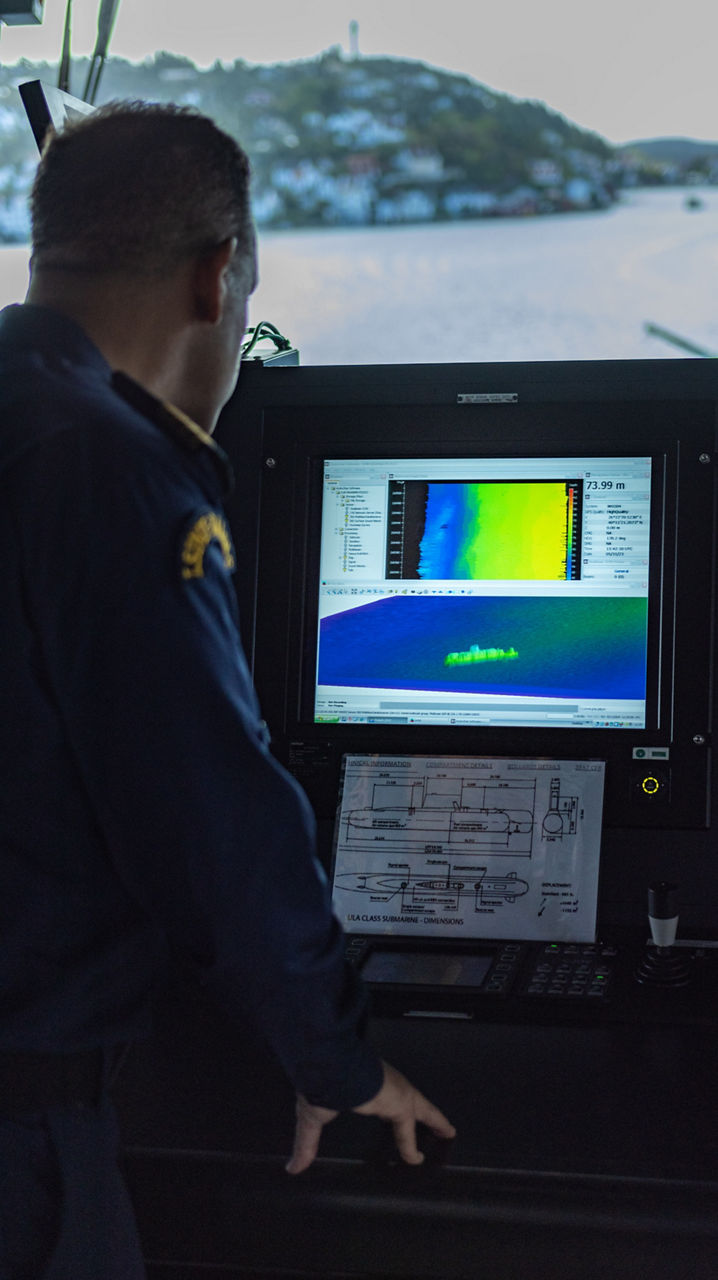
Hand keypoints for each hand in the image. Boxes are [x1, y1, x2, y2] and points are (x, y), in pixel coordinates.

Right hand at [286, 1060, 455, 1173]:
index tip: (394, 1119)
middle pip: (410, 1103)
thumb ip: (307, 1144)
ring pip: (420, 1108)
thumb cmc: (322, 1085)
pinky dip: (429, 1130)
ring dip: (433, 1119)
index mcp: (364, 1088)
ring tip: (447, 1131)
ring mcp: (396, 1092)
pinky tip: (436, 1143)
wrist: (332, 1068)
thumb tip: (292, 1168)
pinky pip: (419, 1121)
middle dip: (423, 1114)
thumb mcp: (313, 1117)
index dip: (388, 1114)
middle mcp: (384, 1087)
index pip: (381, 1100)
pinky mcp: (403, 1101)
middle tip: (439, 1127)